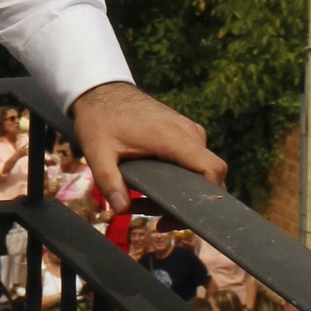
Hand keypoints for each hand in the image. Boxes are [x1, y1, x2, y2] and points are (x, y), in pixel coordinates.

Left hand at [71, 81, 225, 213]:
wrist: (101, 90)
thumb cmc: (100, 119)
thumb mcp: (97, 152)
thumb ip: (109, 181)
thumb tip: (120, 209)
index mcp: (174, 137)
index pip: (212, 169)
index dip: (209, 197)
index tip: (186, 217)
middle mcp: (189, 133)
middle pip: (206, 178)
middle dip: (183, 204)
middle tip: (154, 220)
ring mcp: (188, 132)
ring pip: (197, 172)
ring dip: (175, 194)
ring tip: (140, 204)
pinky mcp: (183, 133)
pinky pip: (190, 162)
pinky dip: (174, 180)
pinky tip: (147, 191)